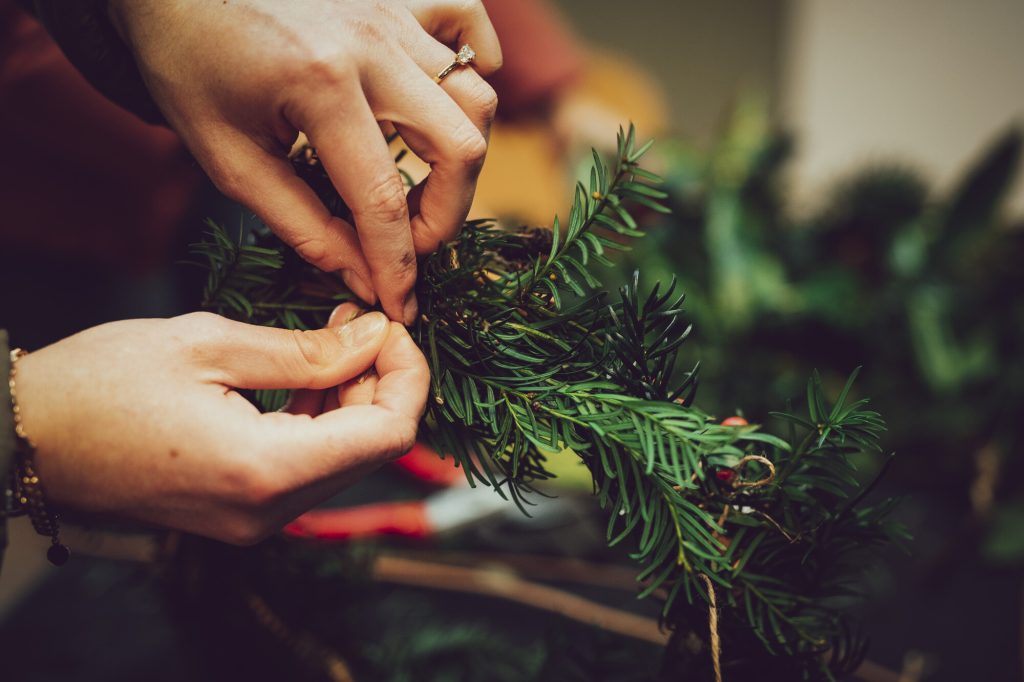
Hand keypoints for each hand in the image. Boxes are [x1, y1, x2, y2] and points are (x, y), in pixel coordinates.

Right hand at [14, 310, 428, 544]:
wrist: (26, 438)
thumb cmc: (101, 384)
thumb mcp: (210, 345)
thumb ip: (308, 349)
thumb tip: (376, 336)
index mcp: (267, 470)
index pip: (390, 434)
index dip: (408, 375)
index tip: (391, 326)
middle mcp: (270, 510)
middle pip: (374, 447)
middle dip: (381, 379)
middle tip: (356, 319)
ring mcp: (257, 518)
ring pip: (345, 456)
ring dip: (352, 395)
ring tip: (329, 335)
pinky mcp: (243, 510)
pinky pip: (309, 464)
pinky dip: (321, 417)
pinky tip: (304, 371)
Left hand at [107, 0, 501, 323]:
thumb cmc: (187, 63)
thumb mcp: (228, 158)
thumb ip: (301, 223)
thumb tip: (361, 275)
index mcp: (319, 84)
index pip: (383, 199)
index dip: (398, 265)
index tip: (403, 304)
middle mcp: (371, 42)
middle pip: (460, 147)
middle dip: (445, 216)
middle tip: (410, 241)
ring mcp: (392, 10)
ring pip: (475, 94)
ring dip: (460, 155)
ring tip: (422, 183)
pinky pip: (468, 21)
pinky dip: (472, 64)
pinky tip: (441, 99)